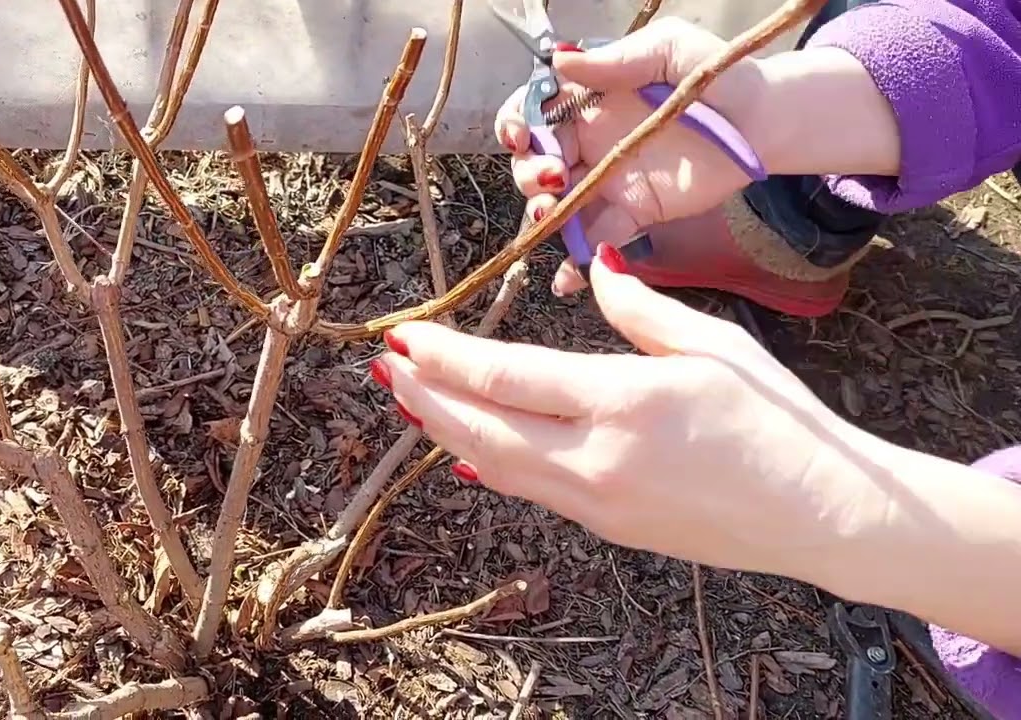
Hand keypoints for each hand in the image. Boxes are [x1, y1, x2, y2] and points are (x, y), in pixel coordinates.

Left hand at [369, 247, 893, 581]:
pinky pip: (532, 491)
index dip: (444, 358)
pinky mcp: (608, 528)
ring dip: (446, 430)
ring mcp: (599, 502)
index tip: (403, 336)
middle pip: (483, 426)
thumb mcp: (715, 347)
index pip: (505, 377)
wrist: (822, 515)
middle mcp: (598, 459)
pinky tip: (467, 447)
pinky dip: (491, 463)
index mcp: (624, 401)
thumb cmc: (778, 422)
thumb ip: (640, 309)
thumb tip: (597, 262)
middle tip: (384, 368)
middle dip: (426, 396)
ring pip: (498, 465)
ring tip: (410, 402)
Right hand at [496, 18, 770, 294]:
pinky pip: (594, 239)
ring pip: (555, 204)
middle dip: (528, 174)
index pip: (531, 112)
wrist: (765, 120)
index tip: (521, 136)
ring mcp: (606, 181)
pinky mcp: (630, 214)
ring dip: (542, 215)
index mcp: (587, 99)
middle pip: (534, 163)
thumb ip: (616, 58)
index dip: (514, 125)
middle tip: (552, 178)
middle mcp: (588, 141)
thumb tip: (559, 61)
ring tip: (551, 215)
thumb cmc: (718, 72)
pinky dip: (575, 264)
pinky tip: (565, 281)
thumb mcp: (668, 48)